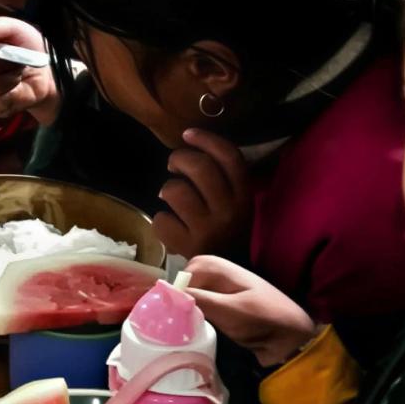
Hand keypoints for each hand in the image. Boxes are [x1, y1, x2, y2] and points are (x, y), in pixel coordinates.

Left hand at [154, 129, 253, 259]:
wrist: (225, 270)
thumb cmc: (226, 228)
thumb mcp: (235, 201)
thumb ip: (221, 177)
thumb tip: (191, 146)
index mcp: (244, 194)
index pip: (229, 157)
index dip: (207, 140)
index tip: (188, 134)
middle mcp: (230, 209)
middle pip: (200, 167)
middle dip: (179, 159)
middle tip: (173, 165)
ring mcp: (208, 228)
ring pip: (175, 191)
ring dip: (167, 189)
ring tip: (170, 197)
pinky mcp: (188, 245)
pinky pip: (161, 220)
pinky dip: (160, 220)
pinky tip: (170, 225)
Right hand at [185, 256, 317, 366]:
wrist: (293, 338)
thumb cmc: (263, 320)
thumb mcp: (228, 310)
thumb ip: (197, 299)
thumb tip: (163, 292)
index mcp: (220, 267)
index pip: (183, 274)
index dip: (175, 293)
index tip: (172, 314)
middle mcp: (219, 274)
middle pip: (185, 284)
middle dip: (179, 301)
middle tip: (179, 321)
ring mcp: (222, 290)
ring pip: (191, 295)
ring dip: (186, 310)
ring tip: (184, 327)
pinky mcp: (225, 306)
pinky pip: (200, 306)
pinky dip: (195, 316)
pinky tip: (195, 328)